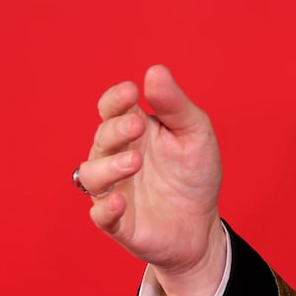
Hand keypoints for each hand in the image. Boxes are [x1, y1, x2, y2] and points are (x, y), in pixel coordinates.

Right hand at [76, 64, 225, 295]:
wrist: (203, 224)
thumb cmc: (195, 172)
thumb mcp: (195, 132)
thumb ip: (175, 104)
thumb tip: (155, 71)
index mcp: (134, 130)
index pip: (111, 108)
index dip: (115, 99)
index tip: (130, 92)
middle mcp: (116, 156)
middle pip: (102, 137)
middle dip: (116, 130)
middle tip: (137, 127)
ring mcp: (114, 189)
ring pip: (92, 175)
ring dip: (109, 166)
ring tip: (134, 162)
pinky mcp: (118, 222)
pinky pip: (101, 215)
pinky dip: (106, 208)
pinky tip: (120, 201)